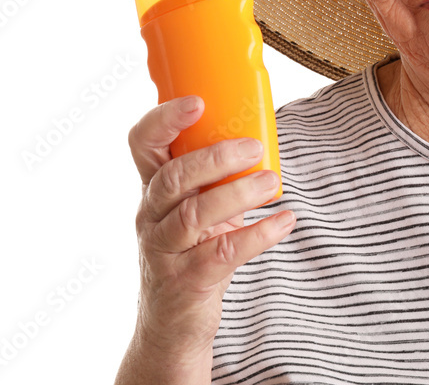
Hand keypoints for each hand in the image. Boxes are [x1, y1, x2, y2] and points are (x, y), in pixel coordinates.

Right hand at [126, 96, 295, 364]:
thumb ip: (213, 176)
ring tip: (273, 181)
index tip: (198, 101)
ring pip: (194, 215)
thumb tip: (258, 132)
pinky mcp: (188, 281)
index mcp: (154, 189)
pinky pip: (223, 253)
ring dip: (238, 193)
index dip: (164, 119)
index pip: (143, 144)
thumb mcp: (195, 208)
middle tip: (255, 147)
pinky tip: (285, 221)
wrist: (174, 327)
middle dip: (216, 157)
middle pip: (174, 178)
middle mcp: (152, 216)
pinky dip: (258, 234)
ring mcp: (166, 251)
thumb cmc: (193, 252)